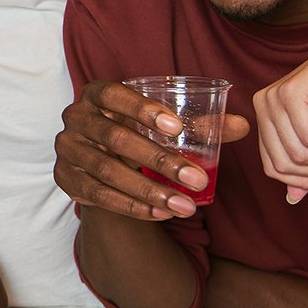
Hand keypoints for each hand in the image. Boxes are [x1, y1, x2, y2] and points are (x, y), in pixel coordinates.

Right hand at [54, 80, 248, 220]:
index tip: (176, 127)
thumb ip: (198, 125)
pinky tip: (160, 213)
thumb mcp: (160, 125)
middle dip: (159, 160)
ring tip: (185, 205)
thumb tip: (242, 125)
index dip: (142, 109)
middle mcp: (76, 118)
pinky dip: (130, 205)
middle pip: (114, 138)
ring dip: (149, 190)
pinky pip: (97, 195)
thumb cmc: (134, 132)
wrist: (99, 159)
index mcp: (96, 94)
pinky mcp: (65, 178)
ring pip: (107, 170)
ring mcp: (67, 149)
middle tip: (197, 179)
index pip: (114, 95)